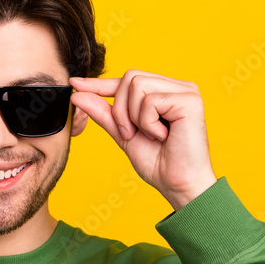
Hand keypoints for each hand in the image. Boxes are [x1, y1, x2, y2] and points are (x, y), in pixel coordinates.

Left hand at [69, 70, 217, 210]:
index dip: (101, 84)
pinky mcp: (190, 99)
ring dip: (134, 117)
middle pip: (130, 78)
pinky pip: (150, 100)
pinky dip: (148, 123)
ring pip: (137, 85)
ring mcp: (186, 91)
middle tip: (132, 134)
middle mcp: (177, 86)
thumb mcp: (124, 135)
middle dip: (120, 109)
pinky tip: (163, 136)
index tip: (75, 84)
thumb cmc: (159, 163)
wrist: (178, 185)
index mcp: (164, 92)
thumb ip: (105, 114)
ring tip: (152, 136)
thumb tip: (79, 94)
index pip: (127, 80)